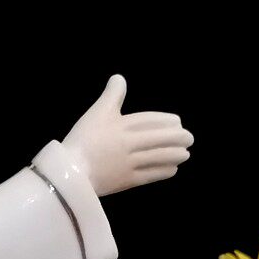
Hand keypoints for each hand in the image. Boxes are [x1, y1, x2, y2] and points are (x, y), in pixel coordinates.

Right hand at [63, 75, 192, 196]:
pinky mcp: (127, 181)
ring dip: (176, 155)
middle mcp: (130, 144)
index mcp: (123, 126)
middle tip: (189, 138)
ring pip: (159, 157)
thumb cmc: (82, 140)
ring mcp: (130, 164)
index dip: (167, 122)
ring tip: (185, 153)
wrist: (69, 172)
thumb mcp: (96, 112)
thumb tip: (119, 77)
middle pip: (160, 139)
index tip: (178, 122)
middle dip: (178, 138)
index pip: (151, 121)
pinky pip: (151, 175)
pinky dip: (164, 171)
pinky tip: (172, 169)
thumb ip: (111, 95)